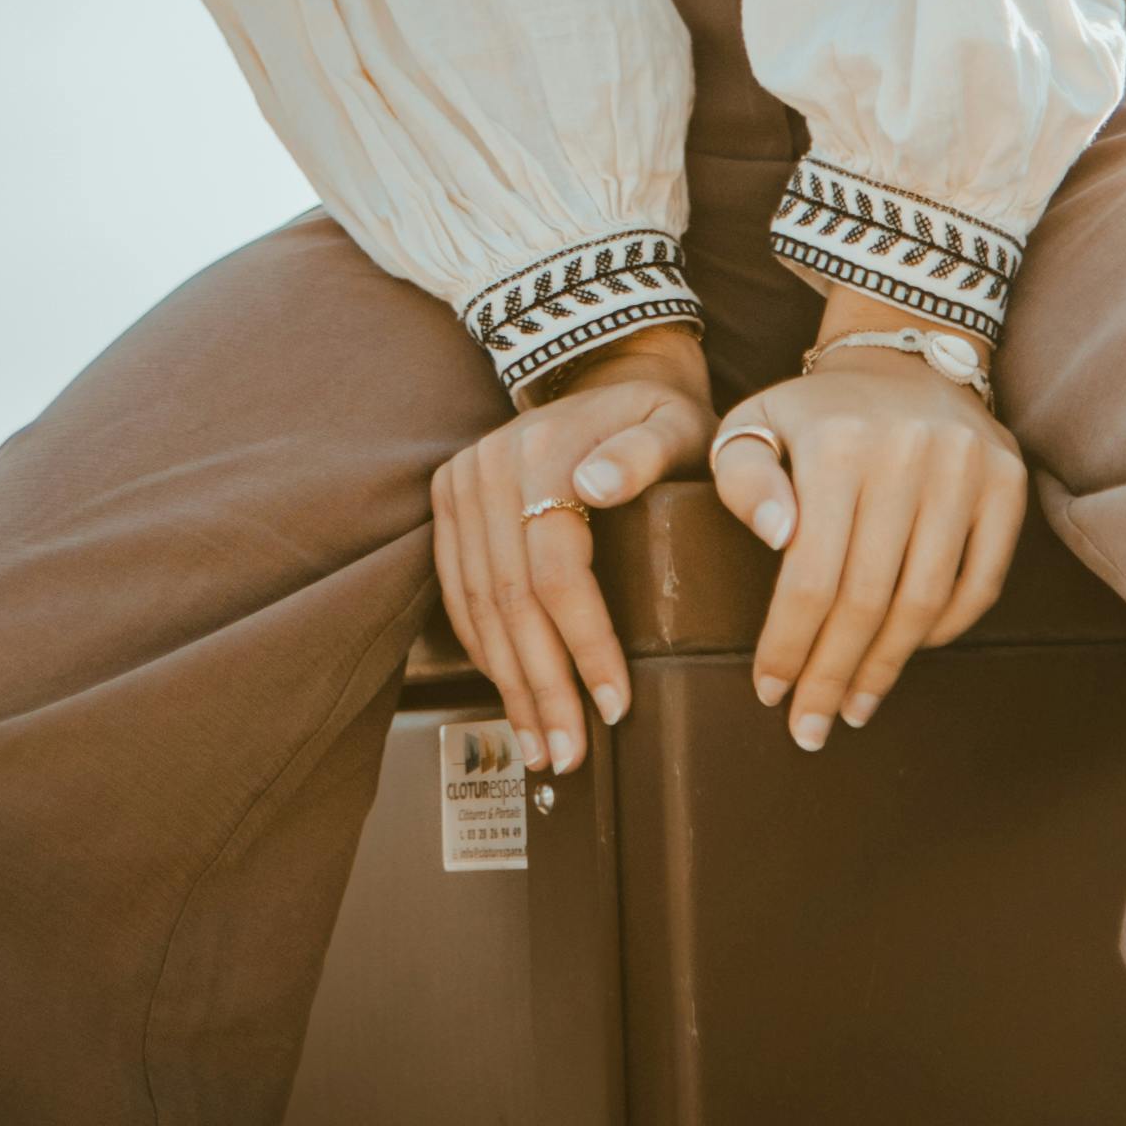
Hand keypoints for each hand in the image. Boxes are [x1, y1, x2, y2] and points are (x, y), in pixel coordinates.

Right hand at [430, 324, 711, 774]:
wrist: (612, 371)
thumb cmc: (661, 412)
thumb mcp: (675, 423)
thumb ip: (643, 453)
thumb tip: (593, 488)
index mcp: (542, 451)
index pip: (556, 571)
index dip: (584, 645)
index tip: (615, 705)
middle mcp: (488, 467)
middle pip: (511, 600)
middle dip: (542, 686)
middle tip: (570, 753)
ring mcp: (461, 484)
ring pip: (479, 606)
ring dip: (510, 684)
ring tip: (542, 746)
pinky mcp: (450, 501)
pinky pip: (458, 592)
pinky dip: (485, 651)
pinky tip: (512, 695)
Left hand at [711, 342, 1024, 752]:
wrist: (903, 358)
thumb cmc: (815, 415)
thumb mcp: (753, 427)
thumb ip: (742, 480)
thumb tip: (777, 536)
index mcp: (836, 442)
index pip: (810, 575)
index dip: (788, 645)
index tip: (769, 692)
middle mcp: (907, 451)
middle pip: (867, 600)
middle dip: (832, 675)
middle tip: (810, 728)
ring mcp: (966, 465)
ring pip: (924, 601)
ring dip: (886, 667)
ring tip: (854, 704)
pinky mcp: (1007, 480)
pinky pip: (980, 584)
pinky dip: (944, 630)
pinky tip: (908, 651)